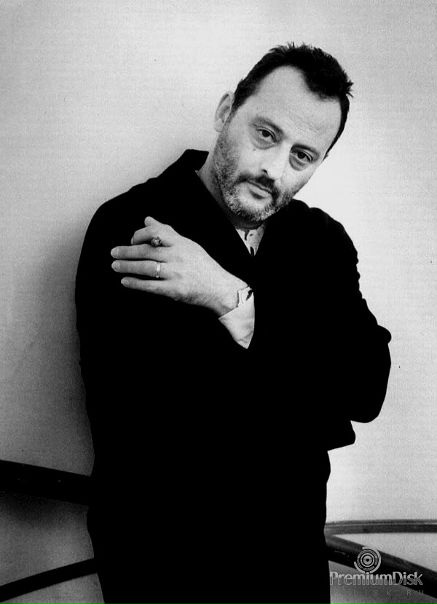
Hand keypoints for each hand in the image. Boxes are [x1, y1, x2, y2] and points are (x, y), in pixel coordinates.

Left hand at [111, 216, 246, 315]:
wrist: (219, 288)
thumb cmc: (202, 265)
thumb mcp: (188, 244)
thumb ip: (166, 231)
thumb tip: (146, 219)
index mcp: (181, 243)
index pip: (155, 232)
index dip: (139, 235)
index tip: (131, 240)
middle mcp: (178, 256)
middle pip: (147, 250)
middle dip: (127, 251)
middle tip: (113, 253)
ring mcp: (176, 273)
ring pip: (146, 267)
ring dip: (127, 266)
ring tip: (115, 266)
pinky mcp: (175, 290)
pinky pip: (151, 286)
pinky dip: (136, 283)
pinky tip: (125, 282)